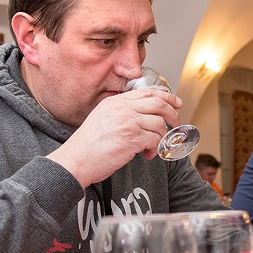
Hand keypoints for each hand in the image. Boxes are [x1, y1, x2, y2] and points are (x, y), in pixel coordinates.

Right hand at [47, 88, 183, 186]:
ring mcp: (128, 122)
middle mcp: (122, 109)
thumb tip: (144, 118)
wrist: (76, 159)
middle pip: (159, 104)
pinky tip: (147, 155)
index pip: (147, 92)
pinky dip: (155, 149)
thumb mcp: (102, 119)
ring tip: (152, 148)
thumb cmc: (88, 145)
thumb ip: (121, 114)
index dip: (166, 97)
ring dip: (161, 138)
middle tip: (176, 124)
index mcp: (115, 102)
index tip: (176, 103)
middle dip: (172, 114)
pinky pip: (155, 140)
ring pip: (159, 124)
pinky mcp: (132, 138)